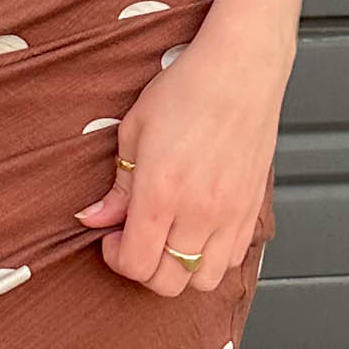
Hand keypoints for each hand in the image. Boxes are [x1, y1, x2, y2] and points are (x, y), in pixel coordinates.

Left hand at [73, 16, 290, 296]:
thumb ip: (117, 186)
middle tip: (137, 239)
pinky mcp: (253, 208)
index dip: (117, 259)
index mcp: (162, 194)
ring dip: (181, 269)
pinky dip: (212, 257)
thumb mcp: (134, 131)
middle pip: (168, 282)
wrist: (242, 66)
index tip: (112, 237)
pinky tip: (198, 230)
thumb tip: (95, 219)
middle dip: (145, 270)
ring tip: (170, 239)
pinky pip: (234, 259)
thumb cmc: (188, 88)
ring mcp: (231, 213)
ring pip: (204, 280)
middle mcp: (199, 212)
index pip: (136, 265)